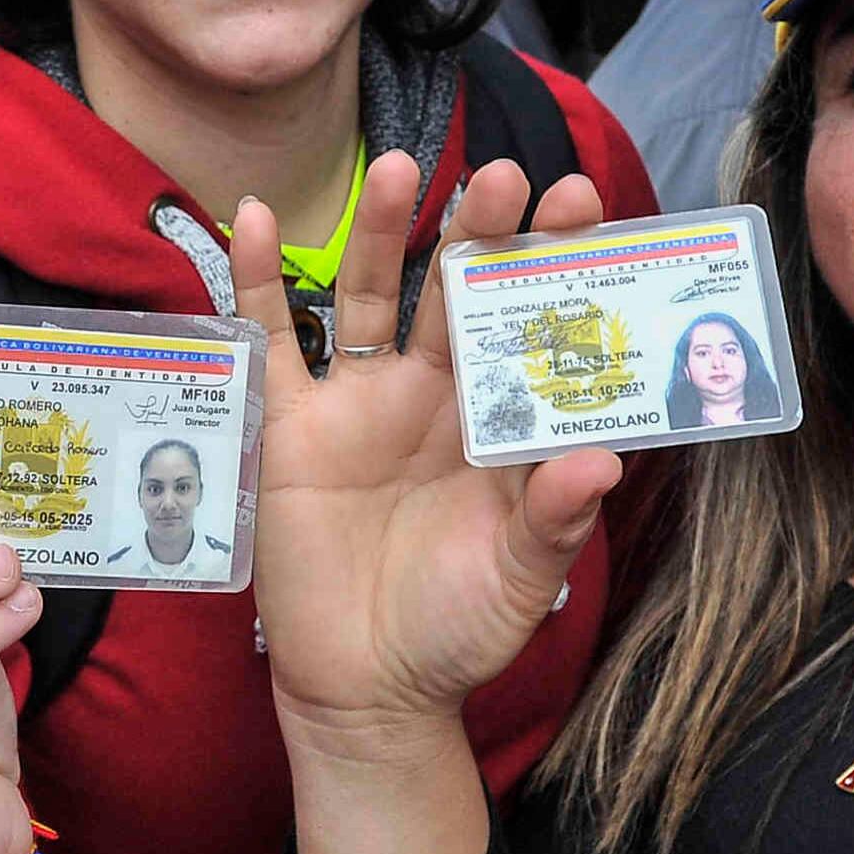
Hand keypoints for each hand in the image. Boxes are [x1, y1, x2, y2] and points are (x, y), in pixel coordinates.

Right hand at [228, 154, 622, 763]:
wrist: (365, 689)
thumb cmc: (455, 632)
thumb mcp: (517, 585)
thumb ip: (555, 523)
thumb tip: (601, 463)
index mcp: (495, 421)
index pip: (528, 324)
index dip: (550, 263)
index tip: (579, 201)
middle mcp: (431, 395)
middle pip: (453, 291)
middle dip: (477, 230)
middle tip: (505, 173)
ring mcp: (357, 403)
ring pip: (364, 295)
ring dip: (376, 229)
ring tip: (394, 164)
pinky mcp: (287, 425)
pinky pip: (269, 341)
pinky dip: (256, 279)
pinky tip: (252, 215)